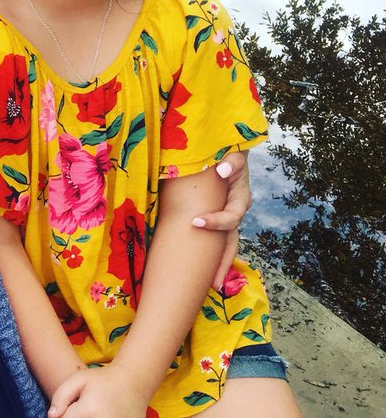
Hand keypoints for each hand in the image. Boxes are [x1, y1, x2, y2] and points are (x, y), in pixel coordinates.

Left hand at [48, 365, 144, 417]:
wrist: (133, 382)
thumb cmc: (102, 380)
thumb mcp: (78, 379)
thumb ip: (61, 397)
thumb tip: (52, 417)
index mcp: (90, 410)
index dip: (63, 415)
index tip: (72, 406)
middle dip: (77, 417)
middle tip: (85, 408)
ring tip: (94, 409)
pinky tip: (102, 413)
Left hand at [191, 150, 249, 287]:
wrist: (228, 150)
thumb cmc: (227, 151)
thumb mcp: (233, 153)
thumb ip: (231, 161)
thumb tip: (221, 171)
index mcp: (240, 198)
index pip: (230, 217)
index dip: (215, 222)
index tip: (195, 222)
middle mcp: (236, 211)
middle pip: (231, 242)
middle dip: (223, 263)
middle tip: (213, 283)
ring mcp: (228, 216)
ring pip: (226, 245)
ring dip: (218, 265)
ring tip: (209, 286)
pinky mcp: (218, 217)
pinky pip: (215, 239)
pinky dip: (209, 253)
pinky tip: (200, 268)